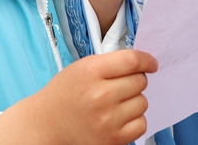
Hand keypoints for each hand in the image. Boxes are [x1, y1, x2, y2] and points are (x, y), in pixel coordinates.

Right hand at [0, 50, 156, 144]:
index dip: (146, 60)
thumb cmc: (64, 93)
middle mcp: (100, 96)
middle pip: (140, 81)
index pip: (132, 61)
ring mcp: (107, 120)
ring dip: (134, 100)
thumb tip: (142, 63)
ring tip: (116, 102)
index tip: (151, 63)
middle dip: (135, 80)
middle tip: (120, 85)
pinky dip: (135, 119)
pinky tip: (120, 116)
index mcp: (91, 72)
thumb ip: (110, 63)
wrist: (47, 124)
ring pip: (143, 102)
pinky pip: (141, 124)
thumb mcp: (82, 67)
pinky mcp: (112, 139)